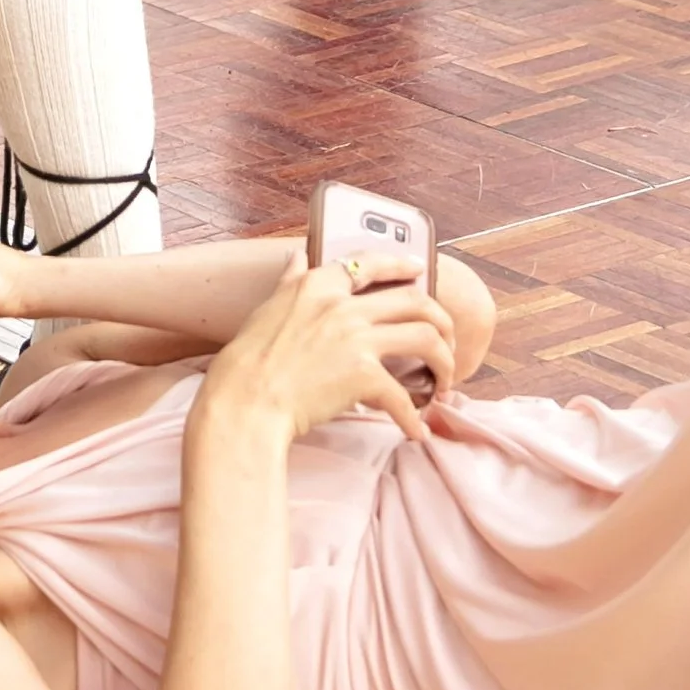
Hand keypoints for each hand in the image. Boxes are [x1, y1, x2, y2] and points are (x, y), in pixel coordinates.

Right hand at [200, 253, 456, 443]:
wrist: (243, 402)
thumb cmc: (248, 362)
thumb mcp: (267, 309)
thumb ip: (289, 282)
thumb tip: (296, 257)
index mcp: (318, 286)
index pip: (370, 263)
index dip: (401, 263)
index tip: (419, 268)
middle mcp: (342, 306)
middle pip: (415, 300)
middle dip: (441, 321)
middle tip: (446, 341)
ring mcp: (356, 339)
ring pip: (426, 337)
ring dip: (445, 361)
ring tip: (444, 382)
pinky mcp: (363, 375)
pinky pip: (403, 397)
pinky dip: (414, 418)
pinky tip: (417, 432)